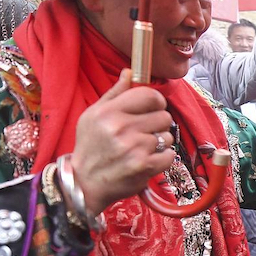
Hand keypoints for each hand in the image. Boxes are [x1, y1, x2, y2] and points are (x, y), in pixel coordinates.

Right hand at [71, 69, 175, 215]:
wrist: (84, 183)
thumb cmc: (90, 147)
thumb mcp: (92, 116)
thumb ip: (114, 94)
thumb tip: (129, 72)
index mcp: (109, 112)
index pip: (149, 95)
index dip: (157, 102)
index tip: (153, 109)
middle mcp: (121, 128)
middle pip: (164, 116)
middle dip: (158, 124)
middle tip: (144, 133)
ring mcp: (134, 148)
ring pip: (167, 136)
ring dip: (159, 143)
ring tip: (142, 149)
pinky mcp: (144, 166)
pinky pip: (170, 155)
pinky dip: (163, 159)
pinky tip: (148, 160)